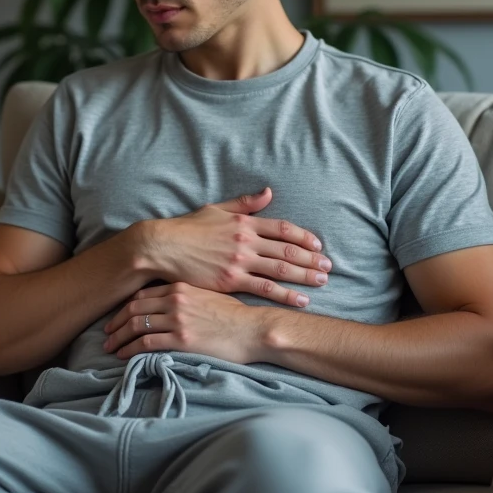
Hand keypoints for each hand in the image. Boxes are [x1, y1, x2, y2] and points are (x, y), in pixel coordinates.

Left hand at [102, 282, 266, 363]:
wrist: (253, 329)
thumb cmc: (235, 315)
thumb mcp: (209, 294)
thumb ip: (186, 295)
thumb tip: (169, 303)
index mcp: (180, 286)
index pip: (142, 294)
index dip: (125, 306)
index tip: (117, 317)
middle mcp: (175, 300)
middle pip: (133, 308)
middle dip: (116, 322)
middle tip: (106, 333)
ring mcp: (177, 319)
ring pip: (136, 325)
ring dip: (118, 338)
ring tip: (110, 347)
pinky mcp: (181, 339)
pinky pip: (146, 343)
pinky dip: (130, 349)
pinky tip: (124, 356)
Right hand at [138, 186, 329, 306]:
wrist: (163, 247)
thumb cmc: (187, 229)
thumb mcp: (216, 209)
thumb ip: (244, 204)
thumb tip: (268, 192)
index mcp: (244, 222)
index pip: (283, 228)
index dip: (304, 237)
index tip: (318, 245)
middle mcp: (246, 241)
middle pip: (287, 250)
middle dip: (311, 259)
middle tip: (329, 267)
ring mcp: (240, 261)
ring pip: (281, 269)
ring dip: (305, 276)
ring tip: (322, 281)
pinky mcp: (231, 280)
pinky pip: (265, 289)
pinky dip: (286, 295)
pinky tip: (301, 300)